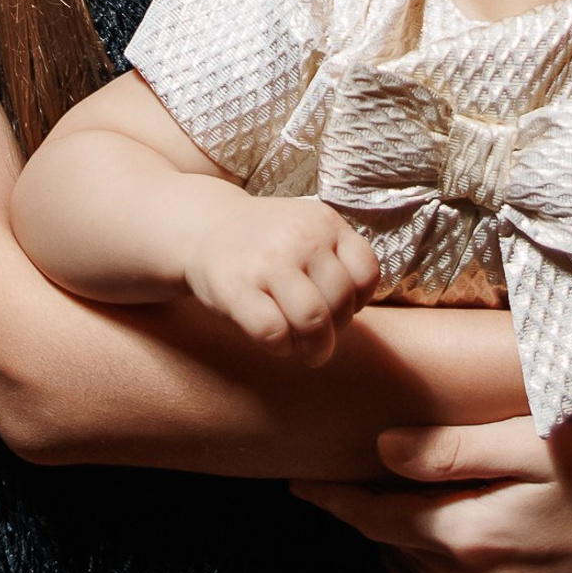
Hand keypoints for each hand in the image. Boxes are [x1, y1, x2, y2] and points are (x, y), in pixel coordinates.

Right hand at [186, 196, 378, 365]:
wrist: (205, 227)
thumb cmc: (267, 242)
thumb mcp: (308, 229)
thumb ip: (337, 258)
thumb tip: (357, 309)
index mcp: (324, 221)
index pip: (366, 273)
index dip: (358, 301)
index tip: (339, 308)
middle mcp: (300, 236)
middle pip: (340, 301)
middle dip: (336, 331)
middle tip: (320, 338)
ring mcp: (267, 261)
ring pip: (312, 320)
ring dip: (315, 347)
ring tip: (307, 351)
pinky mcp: (235, 288)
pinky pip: (273, 332)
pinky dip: (281, 348)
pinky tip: (275, 342)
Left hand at [294, 417, 571, 572]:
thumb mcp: (529, 442)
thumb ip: (451, 449)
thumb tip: (381, 449)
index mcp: (471, 536)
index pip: (378, 519)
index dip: (336, 499)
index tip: (298, 483)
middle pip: (404, 545)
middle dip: (370, 513)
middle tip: (339, 479)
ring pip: (438, 568)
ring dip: (414, 535)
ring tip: (394, 496)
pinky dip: (457, 557)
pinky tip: (463, 525)